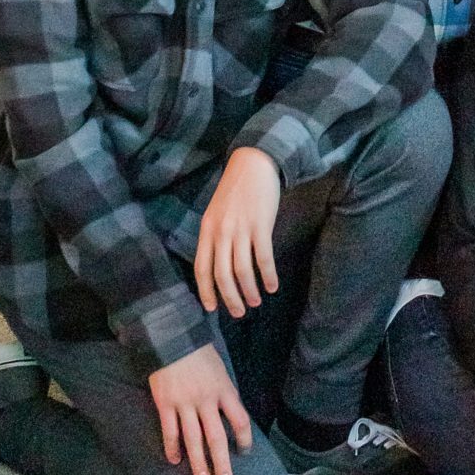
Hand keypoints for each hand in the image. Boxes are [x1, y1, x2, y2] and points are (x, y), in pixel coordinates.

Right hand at [149, 343, 251, 474]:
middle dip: (222, 461)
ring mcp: (185, 403)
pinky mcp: (166, 404)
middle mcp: (207, 400)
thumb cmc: (199, 353)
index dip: (244, 439)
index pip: (240, 420)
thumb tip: (230, 416)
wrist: (172, 338)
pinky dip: (172, 448)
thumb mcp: (220, 370)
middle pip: (217, 437)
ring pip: (193, 439)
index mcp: (225, 390)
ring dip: (198, 462)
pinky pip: (170, 431)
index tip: (244, 452)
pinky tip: (175, 460)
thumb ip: (224, 393)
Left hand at [194, 145, 282, 317]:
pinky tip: (273, 285)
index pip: (201, 268)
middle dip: (231, 298)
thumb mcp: (216, 212)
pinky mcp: (261, 225)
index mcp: (207, 229)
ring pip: (243, 270)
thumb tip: (218, 265)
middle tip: (240, 312)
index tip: (212, 308)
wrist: (254, 163)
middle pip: (222, 274)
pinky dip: (268, 275)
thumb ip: (215, 236)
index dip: (206, 291)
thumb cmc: (236, 189)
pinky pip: (263, 258)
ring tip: (257, 301)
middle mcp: (221, 232)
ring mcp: (241, 229)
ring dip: (250, 290)